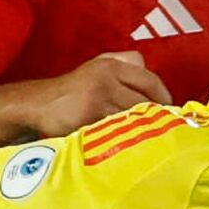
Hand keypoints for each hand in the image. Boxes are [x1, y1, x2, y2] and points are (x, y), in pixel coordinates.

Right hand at [36, 51, 172, 136]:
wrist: (38, 104)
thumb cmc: (69, 91)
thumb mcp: (95, 67)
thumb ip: (122, 66)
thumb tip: (149, 76)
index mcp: (111, 64)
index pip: (149, 79)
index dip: (164, 96)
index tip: (171, 110)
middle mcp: (107, 76)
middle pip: (144, 99)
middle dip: (156, 115)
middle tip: (164, 129)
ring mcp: (99, 96)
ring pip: (132, 115)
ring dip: (143, 128)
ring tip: (150, 139)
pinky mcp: (91, 115)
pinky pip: (117, 128)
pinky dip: (126, 137)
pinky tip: (130, 144)